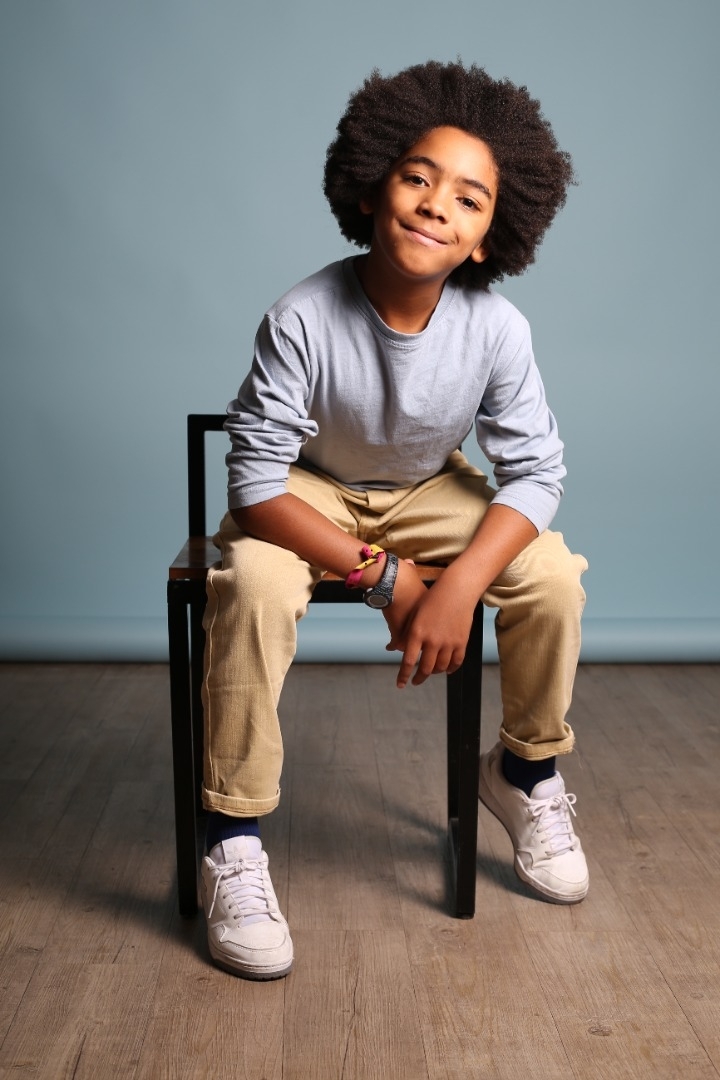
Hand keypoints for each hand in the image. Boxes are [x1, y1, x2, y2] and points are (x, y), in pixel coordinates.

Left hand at [383, 566, 476, 688]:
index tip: (401, 684)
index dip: (403, 675)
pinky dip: (451, 668)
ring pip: (441, 667)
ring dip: (434, 673)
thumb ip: (406, 634)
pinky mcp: (462, 642)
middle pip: (425, 668)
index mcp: (418, 633)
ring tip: (430, 672)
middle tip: (415, 681)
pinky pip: (456, 662)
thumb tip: (395, 649)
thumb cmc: (431, 600)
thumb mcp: (415, 616)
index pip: (409, 661)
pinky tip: (446, 670)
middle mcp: (433, 640)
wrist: (456, 591)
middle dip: (419, 678)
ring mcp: (449, 642)